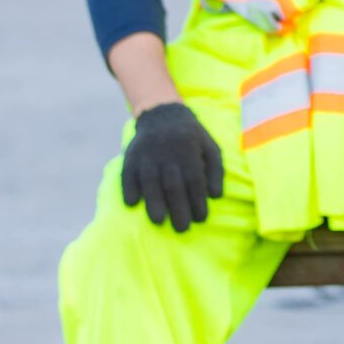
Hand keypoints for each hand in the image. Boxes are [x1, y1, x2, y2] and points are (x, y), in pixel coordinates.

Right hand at [120, 101, 224, 232]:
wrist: (163, 114)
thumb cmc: (191, 137)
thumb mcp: (210, 147)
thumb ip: (215, 170)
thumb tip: (216, 196)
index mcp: (189, 149)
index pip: (194, 179)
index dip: (197, 200)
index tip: (200, 219)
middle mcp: (167, 152)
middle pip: (172, 184)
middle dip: (178, 208)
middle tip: (182, 228)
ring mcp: (147, 154)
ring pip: (150, 180)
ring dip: (154, 202)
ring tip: (158, 221)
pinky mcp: (131, 156)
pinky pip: (128, 173)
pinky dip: (129, 188)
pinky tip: (132, 203)